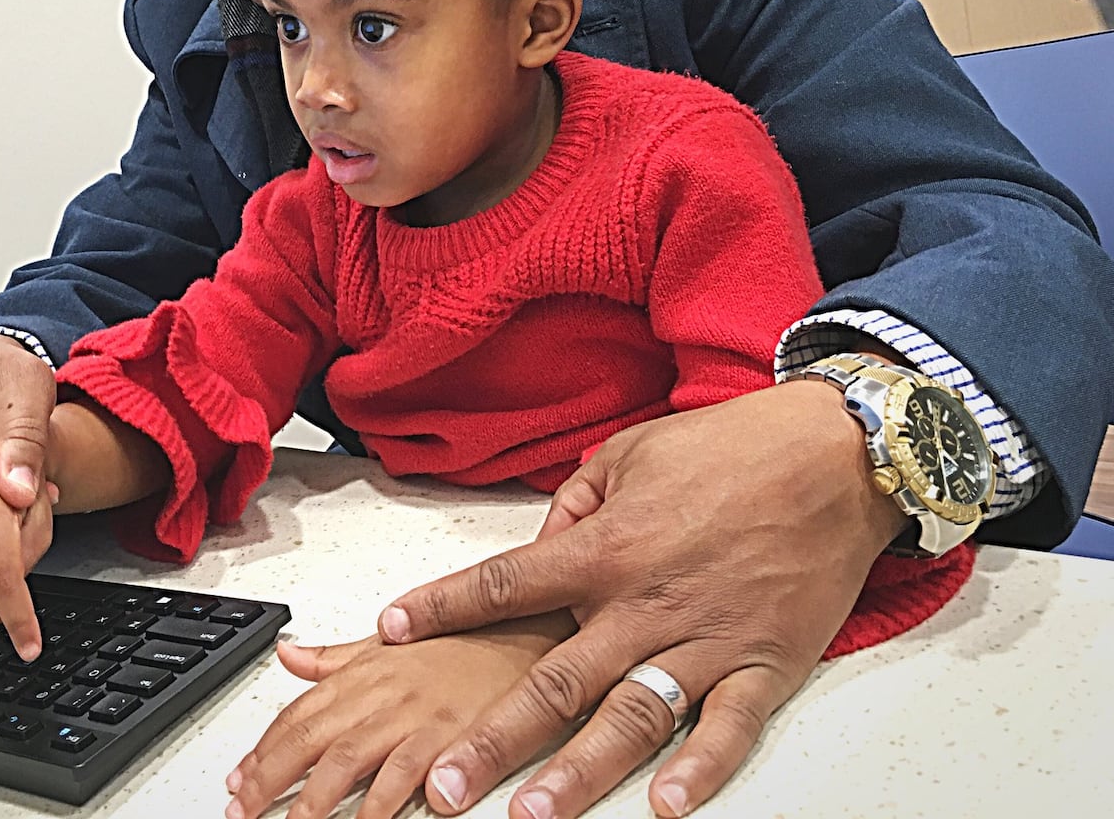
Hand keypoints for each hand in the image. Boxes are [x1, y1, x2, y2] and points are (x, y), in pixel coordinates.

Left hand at [225, 613, 574, 818]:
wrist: (529, 631)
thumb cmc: (465, 642)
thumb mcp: (391, 643)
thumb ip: (336, 657)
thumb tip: (289, 656)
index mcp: (365, 670)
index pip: (299, 714)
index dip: (263, 750)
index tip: (239, 779)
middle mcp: (382, 692)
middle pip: (312, 739)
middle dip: (272, 779)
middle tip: (244, 810)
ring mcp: (414, 716)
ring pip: (348, 761)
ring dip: (314, 801)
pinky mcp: (449, 738)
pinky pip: (405, 776)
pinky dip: (381, 804)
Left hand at [372, 381, 908, 818]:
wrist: (838, 456)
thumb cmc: (732, 447)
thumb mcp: (631, 452)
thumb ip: (577, 503)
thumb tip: (548, 542)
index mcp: (608, 547)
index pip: (506, 584)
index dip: (442, 607)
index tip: (391, 630)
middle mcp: (646, 603)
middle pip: (555, 682)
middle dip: (494, 738)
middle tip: (445, 784)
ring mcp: (707, 640)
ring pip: (630, 720)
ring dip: (578, 773)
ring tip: (531, 814)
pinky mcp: (766, 663)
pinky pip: (728, 728)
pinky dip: (701, 769)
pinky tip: (667, 805)